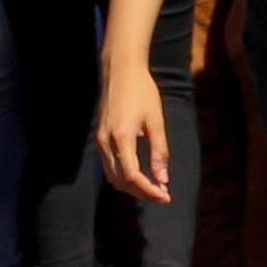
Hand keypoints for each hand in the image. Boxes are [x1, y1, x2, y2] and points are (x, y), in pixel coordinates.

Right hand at [95, 61, 173, 202]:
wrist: (120, 70)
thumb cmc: (142, 91)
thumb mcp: (156, 120)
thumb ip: (159, 151)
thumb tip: (163, 179)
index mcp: (122, 137)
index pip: (133, 175)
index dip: (149, 190)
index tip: (166, 196)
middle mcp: (106, 142)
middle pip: (121, 181)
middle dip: (142, 192)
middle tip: (163, 194)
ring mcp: (101, 141)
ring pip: (113, 177)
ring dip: (132, 187)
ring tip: (154, 187)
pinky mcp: (101, 138)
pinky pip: (110, 167)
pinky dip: (124, 177)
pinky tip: (140, 175)